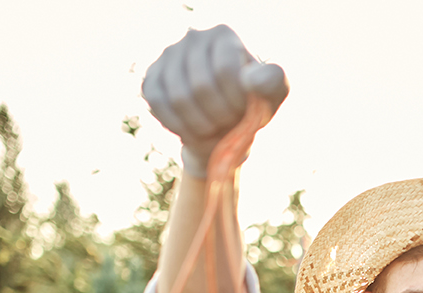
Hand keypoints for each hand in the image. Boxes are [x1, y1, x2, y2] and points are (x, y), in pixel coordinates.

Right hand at [142, 25, 288, 177]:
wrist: (224, 125)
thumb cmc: (251, 104)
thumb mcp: (272, 95)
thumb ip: (271, 82)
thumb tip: (251, 79)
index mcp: (223, 35)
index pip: (225, 71)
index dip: (236, 101)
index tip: (245, 109)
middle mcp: (192, 38)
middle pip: (201, 87)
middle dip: (219, 115)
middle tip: (228, 120)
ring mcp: (168, 56)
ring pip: (179, 99)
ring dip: (201, 124)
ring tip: (213, 125)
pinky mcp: (151, 78)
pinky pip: (159, 105)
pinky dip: (179, 125)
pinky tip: (194, 127)